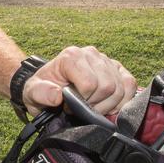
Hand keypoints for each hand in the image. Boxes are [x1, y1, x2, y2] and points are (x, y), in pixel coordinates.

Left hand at [23, 46, 137, 118]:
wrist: (48, 85)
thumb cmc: (43, 89)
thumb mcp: (32, 93)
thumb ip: (41, 93)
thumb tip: (57, 95)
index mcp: (71, 56)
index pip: (90, 83)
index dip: (83, 102)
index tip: (70, 106)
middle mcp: (90, 54)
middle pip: (108, 86)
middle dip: (96, 105)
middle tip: (82, 108)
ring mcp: (106, 60)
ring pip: (121, 88)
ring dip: (109, 105)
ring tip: (93, 106)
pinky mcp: (117, 68)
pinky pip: (130, 84)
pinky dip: (123, 100)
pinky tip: (109, 104)